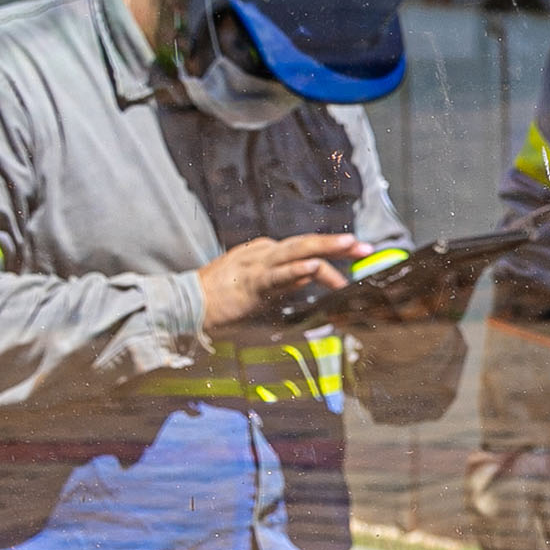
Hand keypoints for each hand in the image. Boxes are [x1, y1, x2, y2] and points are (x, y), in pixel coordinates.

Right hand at [197, 233, 359, 329]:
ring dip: (325, 248)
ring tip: (350, 246)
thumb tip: (310, 279)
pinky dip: (296, 270)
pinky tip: (314, 267)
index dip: (332, 252)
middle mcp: (263, 253)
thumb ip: (284, 282)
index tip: (355, 257)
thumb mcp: (260, 288)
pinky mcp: (250, 283)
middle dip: (336, 244)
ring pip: (296, 251)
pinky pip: (277, 275)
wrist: (186, 306)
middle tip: (363, 246)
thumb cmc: (220, 299)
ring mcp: (257, 266)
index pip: (304, 250)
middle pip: (305, 243)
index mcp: (265, 253)